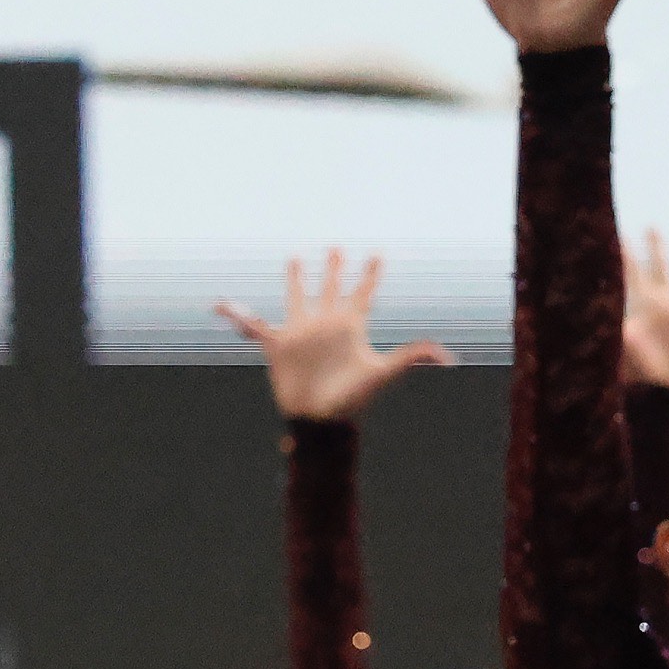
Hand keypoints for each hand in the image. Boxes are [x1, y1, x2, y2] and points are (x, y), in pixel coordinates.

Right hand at [215, 248, 450, 421]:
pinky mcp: (278, 345)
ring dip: (296, 280)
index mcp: (350, 326)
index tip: (377, 254)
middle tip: (337, 247)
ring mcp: (301, 333)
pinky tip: (220, 304)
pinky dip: (237, 316)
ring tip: (295, 259)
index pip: (363, 293)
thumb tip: (448, 358)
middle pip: (331, 288)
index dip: (371, 274)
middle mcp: (326, 325)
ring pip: (298, 297)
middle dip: (335, 268)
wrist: (320, 421)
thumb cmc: (352, 400)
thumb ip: (413, 358)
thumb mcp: (383, 373)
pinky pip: (253, 326)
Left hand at [622, 229, 668, 395]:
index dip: (625, 255)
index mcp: (644, 301)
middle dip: (656, 248)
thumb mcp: (621, 339)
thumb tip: (627, 313)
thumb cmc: (636, 364)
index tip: (618, 237)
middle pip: (660, 267)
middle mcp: (665, 302)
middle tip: (652, 225)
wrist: (660, 385)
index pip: (632, 272)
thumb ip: (617, 325)